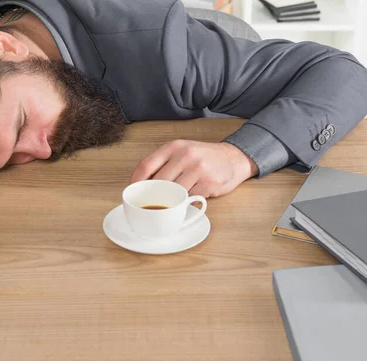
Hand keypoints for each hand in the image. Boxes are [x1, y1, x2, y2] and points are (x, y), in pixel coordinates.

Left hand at [130, 140, 258, 197]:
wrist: (234, 158)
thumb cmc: (204, 157)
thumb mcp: (182, 151)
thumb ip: (164, 163)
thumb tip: (142, 184)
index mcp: (173, 147)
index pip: (146, 165)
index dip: (135, 182)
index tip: (132, 192)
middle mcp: (185, 155)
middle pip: (158, 182)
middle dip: (151, 196)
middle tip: (148, 204)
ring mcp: (197, 169)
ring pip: (173, 192)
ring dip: (168, 202)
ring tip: (165, 206)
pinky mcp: (208, 184)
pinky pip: (189, 199)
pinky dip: (184, 204)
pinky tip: (184, 204)